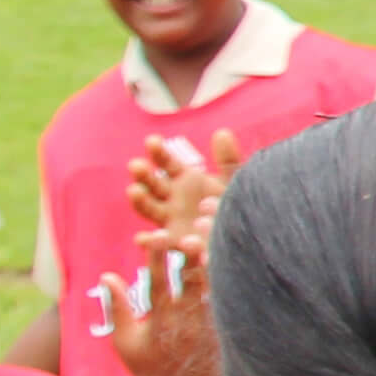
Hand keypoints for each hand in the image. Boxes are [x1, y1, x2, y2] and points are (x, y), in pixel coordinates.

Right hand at [101, 220, 217, 375]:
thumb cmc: (147, 366)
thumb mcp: (124, 341)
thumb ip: (118, 308)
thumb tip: (106, 276)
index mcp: (160, 322)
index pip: (157, 285)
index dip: (156, 260)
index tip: (155, 236)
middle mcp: (187, 321)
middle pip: (192, 282)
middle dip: (191, 257)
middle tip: (189, 234)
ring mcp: (209, 324)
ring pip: (215, 287)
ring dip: (213, 263)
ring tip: (213, 238)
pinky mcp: (226, 327)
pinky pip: (230, 298)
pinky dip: (231, 277)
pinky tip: (232, 255)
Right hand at [123, 130, 240, 241]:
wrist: (243, 233)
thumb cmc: (234, 203)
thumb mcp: (233, 181)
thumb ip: (228, 160)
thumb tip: (222, 132)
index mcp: (184, 179)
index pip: (167, 162)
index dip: (159, 152)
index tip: (152, 140)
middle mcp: (171, 198)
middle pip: (153, 183)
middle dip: (143, 174)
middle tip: (136, 165)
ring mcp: (170, 220)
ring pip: (150, 209)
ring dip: (140, 200)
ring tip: (133, 191)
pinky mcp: (175, 243)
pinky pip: (159, 243)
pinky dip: (149, 241)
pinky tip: (140, 239)